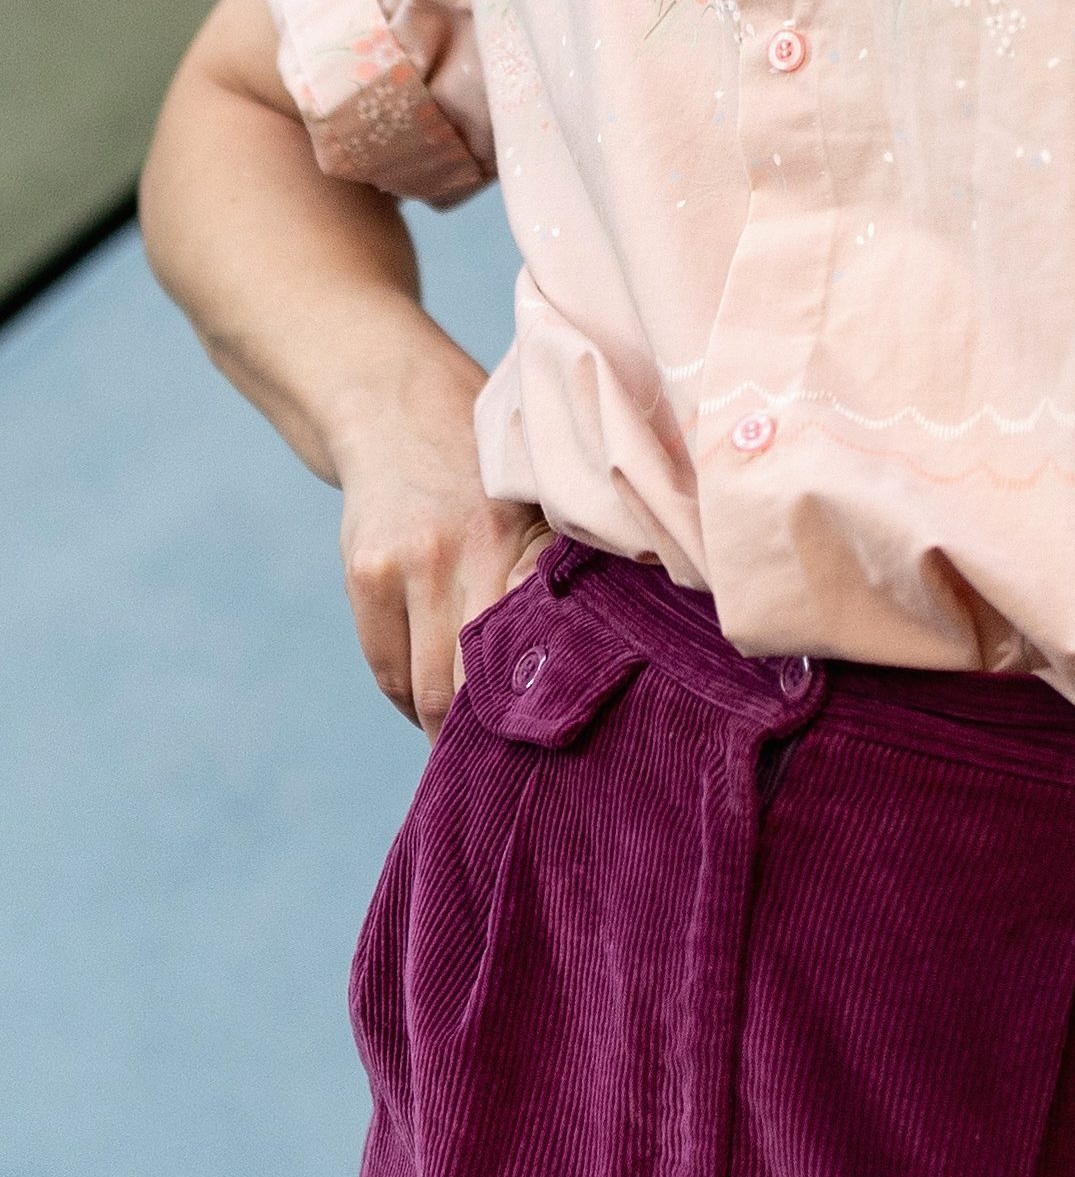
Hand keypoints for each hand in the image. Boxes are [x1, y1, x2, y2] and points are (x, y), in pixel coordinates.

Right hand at [327, 330, 548, 737]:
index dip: (541, 715)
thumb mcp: (544, 506)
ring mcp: (410, 563)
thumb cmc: (494, 475)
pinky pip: (387, 669)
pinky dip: (409, 699)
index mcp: (529, 537)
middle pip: (475, 685)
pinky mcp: (365, 572)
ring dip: (446, 728)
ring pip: (427, 689)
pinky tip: (429, 702)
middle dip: (492, 737)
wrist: (400, 409)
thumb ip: (562, 577)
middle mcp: (469, 550)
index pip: (538, 653)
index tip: (557, 752)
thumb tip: (607, 673)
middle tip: (514, 767)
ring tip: (472, 744)